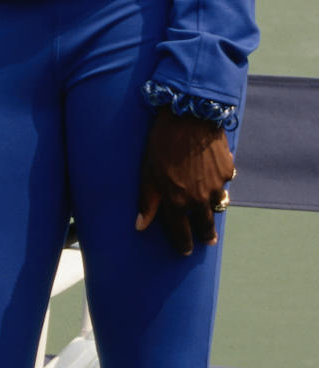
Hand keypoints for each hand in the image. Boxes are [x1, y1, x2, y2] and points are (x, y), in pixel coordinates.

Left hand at [136, 106, 233, 255]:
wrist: (188, 116)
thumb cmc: (161, 143)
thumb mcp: (147, 172)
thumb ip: (146, 201)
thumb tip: (140, 226)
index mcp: (177, 201)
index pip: (181, 232)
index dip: (183, 243)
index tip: (185, 251)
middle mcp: (199, 198)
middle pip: (205, 225)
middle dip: (206, 235)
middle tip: (208, 240)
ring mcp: (216, 185)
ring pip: (218, 204)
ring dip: (214, 207)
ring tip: (211, 209)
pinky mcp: (228, 169)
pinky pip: (225, 181)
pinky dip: (220, 180)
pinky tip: (215, 174)